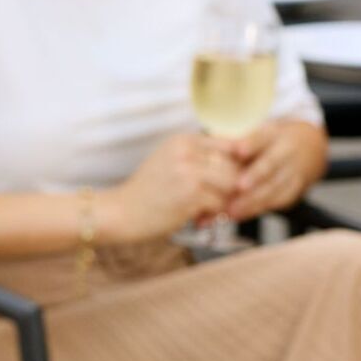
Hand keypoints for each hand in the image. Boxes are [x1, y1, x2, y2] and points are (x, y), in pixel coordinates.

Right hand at [102, 132, 241, 246]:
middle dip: (231, 188)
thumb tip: (240, 164)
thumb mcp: (170, 162)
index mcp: (183, 140)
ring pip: (231, 185)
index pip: (230, 145)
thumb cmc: (147, 192)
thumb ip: (200, 158)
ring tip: (207, 211)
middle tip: (215, 202)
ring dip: (224, 202)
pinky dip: (212, 215)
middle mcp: (186, 151)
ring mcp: (189, 171)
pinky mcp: (190, 194)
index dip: (236, 166)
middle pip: (234, 166)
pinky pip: (220, 204)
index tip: (227, 182)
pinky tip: (197, 220)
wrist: (120, 212)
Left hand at [219, 118, 327, 223]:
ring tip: (230, 210)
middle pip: (270, 165)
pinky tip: (237, 216)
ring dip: (252, 201)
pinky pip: (276, 202)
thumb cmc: (267, 143)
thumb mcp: (254, 135)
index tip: (237, 150)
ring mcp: (293, 172)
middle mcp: (285, 152)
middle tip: (236, 188)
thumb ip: (233, 143)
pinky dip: (256, 210)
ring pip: (274, 188)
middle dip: (254, 178)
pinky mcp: (294, 191)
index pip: (261, 137)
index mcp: (272, 134)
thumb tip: (209, 148)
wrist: (307, 149)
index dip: (250, 144)